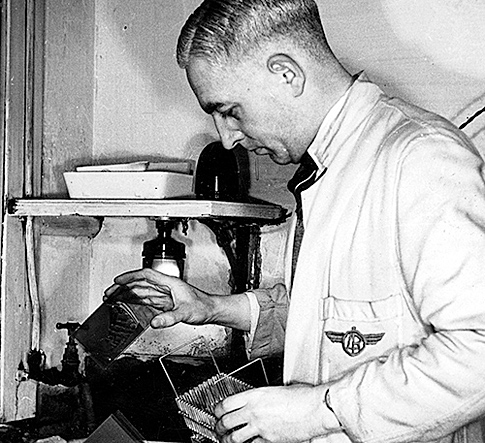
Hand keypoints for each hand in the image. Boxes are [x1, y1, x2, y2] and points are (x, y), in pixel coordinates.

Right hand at [104, 268, 214, 327]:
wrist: (212, 311)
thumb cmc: (203, 307)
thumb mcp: (186, 312)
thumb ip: (170, 317)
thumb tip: (155, 322)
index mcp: (169, 283)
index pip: (146, 275)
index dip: (130, 277)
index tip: (117, 281)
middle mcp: (166, 287)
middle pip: (140, 283)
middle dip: (123, 287)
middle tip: (109, 293)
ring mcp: (165, 295)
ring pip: (142, 292)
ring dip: (128, 294)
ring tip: (113, 298)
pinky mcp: (166, 303)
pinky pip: (147, 300)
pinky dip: (136, 301)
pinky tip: (128, 304)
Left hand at [214, 384, 335, 442]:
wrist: (314, 408)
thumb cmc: (302, 396)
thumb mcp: (277, 390)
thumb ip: (262, 397)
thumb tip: (256, 401)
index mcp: (254, 395)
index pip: (226, 403)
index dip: (217, 410)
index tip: (216, 412)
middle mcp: (254, 411)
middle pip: (226, 421)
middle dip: (218, 426)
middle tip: (217, 428)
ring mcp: (260, 427)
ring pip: (234, 437)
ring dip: (228, 440)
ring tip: (226, 440)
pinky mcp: (269, 440)